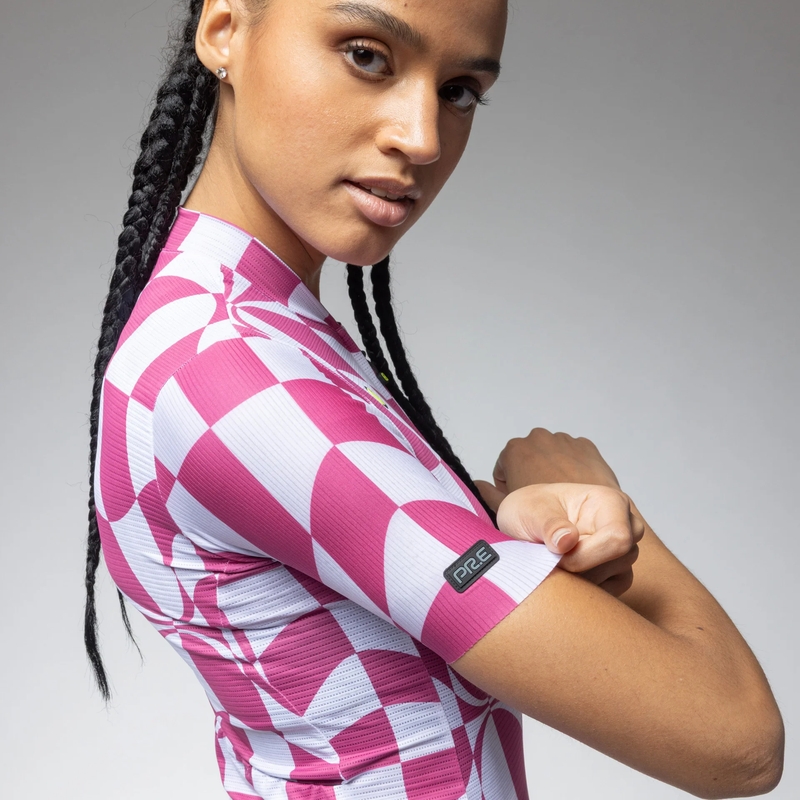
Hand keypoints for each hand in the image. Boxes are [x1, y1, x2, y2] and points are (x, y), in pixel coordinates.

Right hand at [477, 429, 620, 507]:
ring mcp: (563, 440)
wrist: (589, 518)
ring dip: (552, 469)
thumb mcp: (509, 508)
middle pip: (528, 458)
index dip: (511, 487)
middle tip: (543, 500)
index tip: (524, 501)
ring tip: (561, 495)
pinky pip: (574, 455)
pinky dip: (573, 467)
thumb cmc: (546, 513)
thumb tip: (476, 485)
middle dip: (531, 474)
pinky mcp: (586, 446)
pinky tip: (575, 487)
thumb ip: (488, 494)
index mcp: (515, 449)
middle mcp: (538, 438)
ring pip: (552, 455)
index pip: (504, 468)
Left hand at [496, 483, 644, 596]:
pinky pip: (610, 592)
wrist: (525, 526)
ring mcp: (625, 551)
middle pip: (617, 561)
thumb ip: (548, 524)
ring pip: (613, 579)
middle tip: (549, 558)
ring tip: (553, 561)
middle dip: (579, 567)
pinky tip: (564, 573)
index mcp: (610, 502)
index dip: (585, 555)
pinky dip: (583, 590)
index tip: (555, 554)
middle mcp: (627, 525)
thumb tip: (568, 540)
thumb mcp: (530, 510)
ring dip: (577, 579)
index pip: (617, 538)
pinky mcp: (619, 574)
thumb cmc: (530, 510)